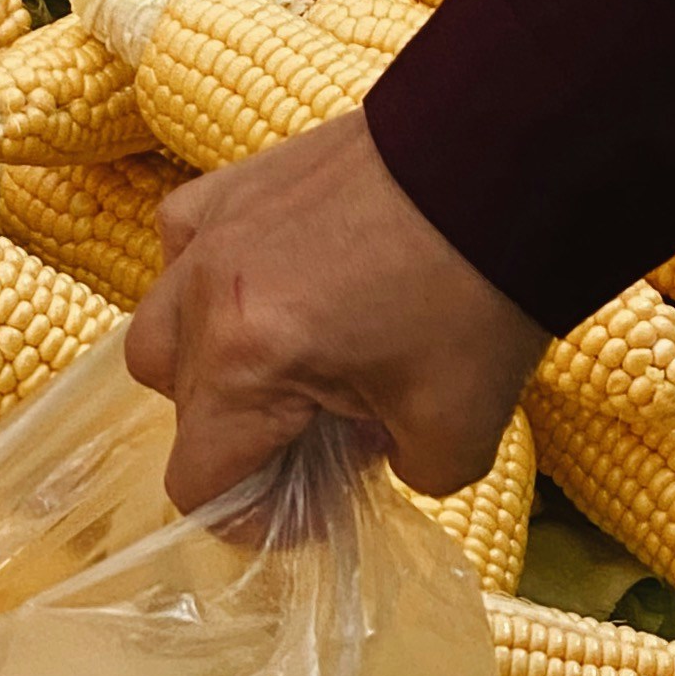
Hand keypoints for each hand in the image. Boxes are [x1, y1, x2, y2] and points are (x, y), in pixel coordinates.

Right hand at [125, 108, 547, 517]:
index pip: (200, 483)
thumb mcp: (457, 432)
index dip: (251, 519)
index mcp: (246, 365)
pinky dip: (206, 281)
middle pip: (181, 410)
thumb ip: (399, 473)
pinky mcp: (236, 182)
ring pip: (161, 329)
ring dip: (208, 367)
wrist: (513, 156)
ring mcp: (212, 231)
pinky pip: (181, 246)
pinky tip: (266, 288)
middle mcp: (206, 297)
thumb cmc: (483, 294)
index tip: (310, 510)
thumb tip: (372, 457)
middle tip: (318, 437)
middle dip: (244, 440)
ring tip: (281, 364)